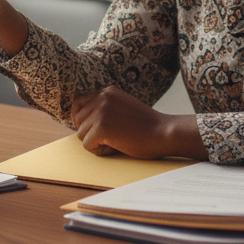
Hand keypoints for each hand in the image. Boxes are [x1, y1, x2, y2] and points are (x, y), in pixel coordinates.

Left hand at [71, 86, 206, 160]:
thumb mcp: (123, 108)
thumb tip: (78, 122)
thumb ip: (105, 109)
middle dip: (90, 133)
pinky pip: (87, 145)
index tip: (88, 130)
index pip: (78, 103)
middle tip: (111, 139)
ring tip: (116, 142)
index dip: (80, 119)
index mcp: (107, 92)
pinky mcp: (101, 127)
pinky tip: (116, 147)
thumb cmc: (147, 126)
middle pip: (78, 120)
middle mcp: (101, 98)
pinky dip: (99, 151)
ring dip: (96, 143)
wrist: (166, 132)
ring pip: (81, 134)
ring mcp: (100, 112)